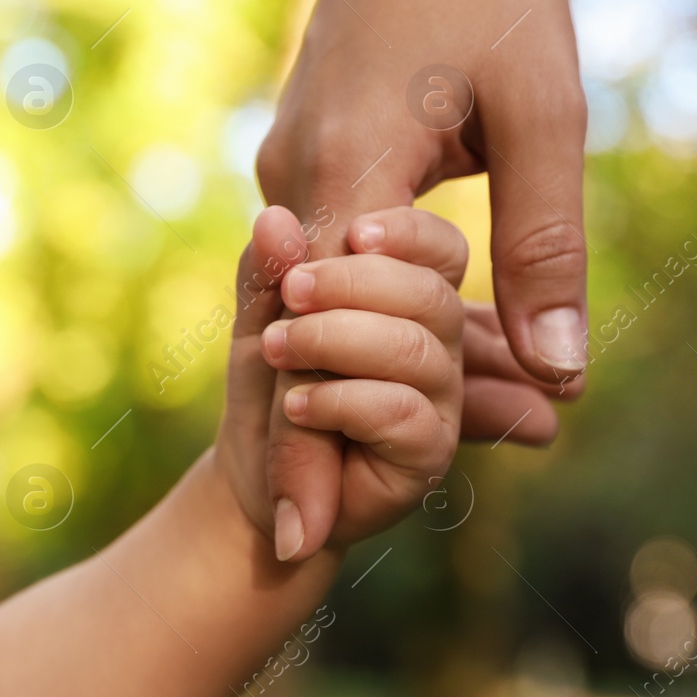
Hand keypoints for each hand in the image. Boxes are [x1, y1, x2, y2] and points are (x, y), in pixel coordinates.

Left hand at [218, 206, 465, 558]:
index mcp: (410, 298)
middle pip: (430, 294)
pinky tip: (296, 404)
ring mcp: (440, 400)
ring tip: (277, 349)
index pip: (442, 250)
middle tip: (290, 292)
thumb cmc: (266, 386)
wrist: (254, 477)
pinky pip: (401, 411)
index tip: (352, 232)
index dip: (408, 234)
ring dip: (333, 339)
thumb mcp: (259, 316)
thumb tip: (274, 219)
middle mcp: (438, 344)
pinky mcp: (429, 453)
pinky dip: (339, 400)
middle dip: (352, 284)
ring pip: (414, 349)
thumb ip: (269, 270)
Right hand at [255, 0, 586, 558]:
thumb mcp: (545, 112)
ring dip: (318, 381)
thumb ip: (546, 245)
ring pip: (299, 296)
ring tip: (319, 481)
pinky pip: (313, 252)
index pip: (317, 337)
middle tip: (297, 543)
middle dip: (296, 438)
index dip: (309, 444)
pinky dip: (331, 316)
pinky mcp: (309, 140)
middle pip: (289, 331)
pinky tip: (352, 365)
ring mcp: (291, 154)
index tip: (305, 536)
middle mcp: (295, 171)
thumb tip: (563, 369)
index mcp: (347, 165)